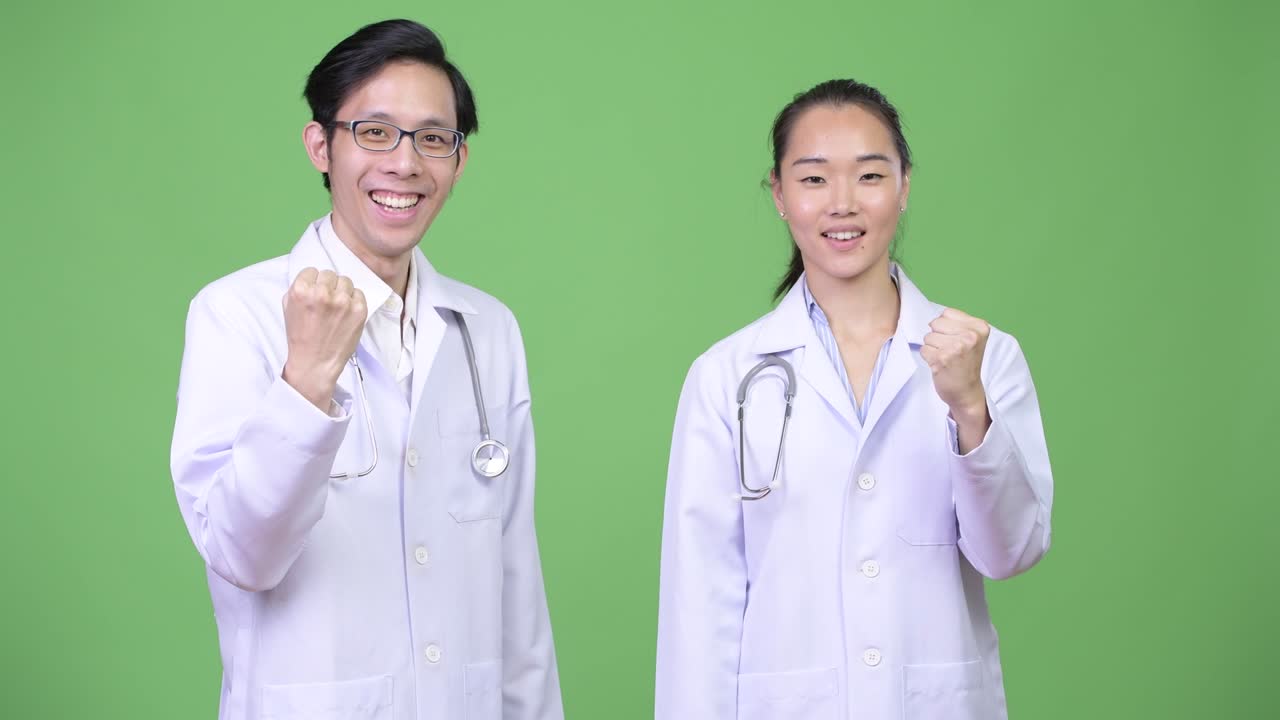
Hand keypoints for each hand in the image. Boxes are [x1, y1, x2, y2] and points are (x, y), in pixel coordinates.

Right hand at [281, 268, 366, 410]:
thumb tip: (311, 276)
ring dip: (341, 291)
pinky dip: (353, 300)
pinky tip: (345, 313)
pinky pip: (359, 293)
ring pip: (345, 281)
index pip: (312, 271)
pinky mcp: (359, 310)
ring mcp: (342, 301)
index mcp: (301, 291)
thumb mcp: (288, 308)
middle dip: (327, 286)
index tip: (314, 292)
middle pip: (329, 274)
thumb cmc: (301, 337)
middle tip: (326, 301)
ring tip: (336, 307)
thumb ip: (298, 288)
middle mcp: (322, 293)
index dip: (313, 282)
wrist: (315, 362)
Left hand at [921, 308, 991, 447]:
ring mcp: (956, 348)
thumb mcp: (972, 338)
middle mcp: (970, 336)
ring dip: (933, 348)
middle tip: (951, 352)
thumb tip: (933, 319)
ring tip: (946, 359)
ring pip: (928, 337)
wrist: (967, 392)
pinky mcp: (942, 359)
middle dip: (938, 337)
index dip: (946, 327)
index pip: (947, 313)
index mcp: (980, 327)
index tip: (957, 341)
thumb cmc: (966, 364)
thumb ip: (958, 323)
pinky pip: (924, 349)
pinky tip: (941, 365)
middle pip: (935, 323)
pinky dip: (928, 358)